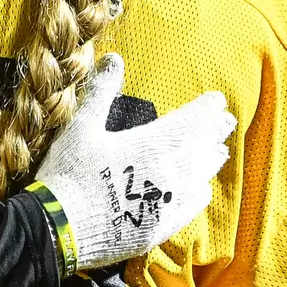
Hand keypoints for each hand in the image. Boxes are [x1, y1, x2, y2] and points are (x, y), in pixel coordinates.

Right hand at [35, 54, 235, 272]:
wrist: (59, 228)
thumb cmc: (68, 173)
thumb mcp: (80, 127)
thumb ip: (101, 92)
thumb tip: (114, 58)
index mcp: (151, 145)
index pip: (191, 122)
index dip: (207, 109)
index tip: (218, 100)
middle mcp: (168, 174)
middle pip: (202, 148)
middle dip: (215, 132)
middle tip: (227, 121)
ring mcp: (167, 204)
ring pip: (201, 177)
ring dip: (211, 160)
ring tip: (219, 151)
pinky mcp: (159, 228)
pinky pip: (191, 207)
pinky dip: (200, 192)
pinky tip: (201, 189)